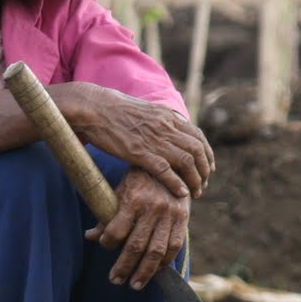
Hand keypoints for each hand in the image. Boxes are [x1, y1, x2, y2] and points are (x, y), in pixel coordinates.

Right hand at [68, 86, 213, 198]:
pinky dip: (176, 183)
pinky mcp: (138, 152)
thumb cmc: (112, 110)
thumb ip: (159, 121)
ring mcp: (152, 139)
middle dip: (204, 171)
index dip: (207, 155)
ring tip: (196, 192)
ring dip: (195, 179)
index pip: (198, 136)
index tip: (208, 168)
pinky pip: (165, 170)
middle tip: (203, 184)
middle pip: (197, 151)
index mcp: (166, 116)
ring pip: (186, 161)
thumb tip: (169, 130)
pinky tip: (181, 193)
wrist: (92, 108)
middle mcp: (165, 126)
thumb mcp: (144, 110)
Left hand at [86, 169, 189, 288]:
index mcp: (133, 199)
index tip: (105, 246)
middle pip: (136, 246)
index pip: (116, 230)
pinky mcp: (182, 219)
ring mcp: (169, 214)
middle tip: (115, 281)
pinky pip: (174, 246)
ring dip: (145, 272)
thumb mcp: (119, 191)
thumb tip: (90, 236)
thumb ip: (106, 214)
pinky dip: (165, 262)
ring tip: (135, 285)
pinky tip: (156, 272)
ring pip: (156, 251)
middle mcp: (152, 208)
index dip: (108, 243)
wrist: (169, 163)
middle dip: (124, 267)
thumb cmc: (138, 179)